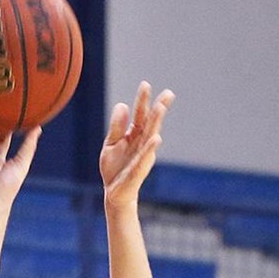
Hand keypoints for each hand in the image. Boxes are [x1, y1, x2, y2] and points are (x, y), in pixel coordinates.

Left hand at [100, 81, 173, 211]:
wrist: (114, 193)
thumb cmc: (115, 168)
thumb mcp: (111, 144)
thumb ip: (117, 126)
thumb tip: (122, 104)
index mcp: (134, 136)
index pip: (140, 115)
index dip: (143, 101)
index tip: (146, 84)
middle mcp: (141, 144)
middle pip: (151, 123)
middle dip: (158, 108)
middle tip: (167, 94)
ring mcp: (141, 157)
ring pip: (150, 137)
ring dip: (157, 123)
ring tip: (161, 108)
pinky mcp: (137, 170)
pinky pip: (144, 157)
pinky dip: (150, 148)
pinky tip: (156, 138)